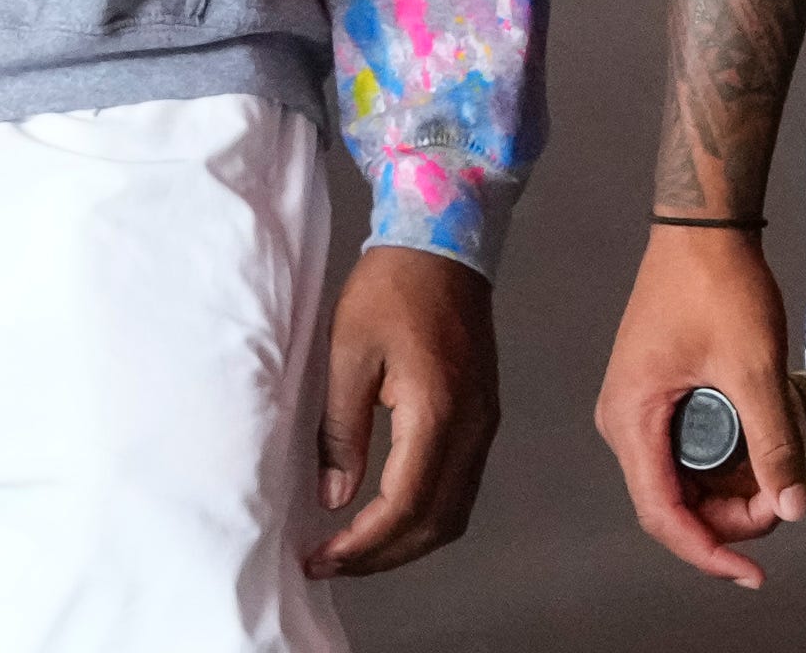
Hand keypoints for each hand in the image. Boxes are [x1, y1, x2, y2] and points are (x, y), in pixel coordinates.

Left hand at [308, 245, 498, 576]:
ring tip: (355, 548)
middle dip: (382, 556)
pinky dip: (425, 516)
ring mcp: (484, 424)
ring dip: (406, 542)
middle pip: (437, 524)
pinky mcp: (483, 417)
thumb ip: (341, 431)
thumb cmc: (390, 289)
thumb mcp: (347, 353)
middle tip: (330, 562)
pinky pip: (460, 487)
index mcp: (437, 413)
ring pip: (454, 513)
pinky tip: (388, 513)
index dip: (363, 544)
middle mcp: (472, 429)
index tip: (321, 557)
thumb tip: (334, 498)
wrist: (445, 242)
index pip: (405, 506)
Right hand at [595, 225, 803, 587]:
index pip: (662, 513)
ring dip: (730, 486)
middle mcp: (625, 421)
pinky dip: (725, 457)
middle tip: (784, 500)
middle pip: (673, 499)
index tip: (753, 572)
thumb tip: (792, 509)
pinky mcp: (659, 391)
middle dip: (729, 514)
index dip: (709, 551)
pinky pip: (688, 445)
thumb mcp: (753, 369)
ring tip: (780, 472)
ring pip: (684, 474)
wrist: (703, 223)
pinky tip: (762, 447)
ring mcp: (640, 405)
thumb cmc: (719, 288)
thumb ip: (772, 443)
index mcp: (631, 420)